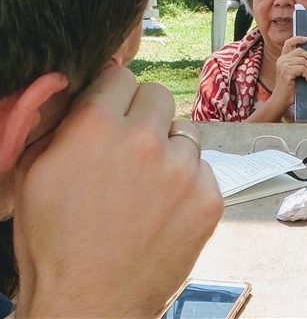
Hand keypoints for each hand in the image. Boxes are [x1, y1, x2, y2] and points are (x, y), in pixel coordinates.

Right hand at [13, 66, 223, 318]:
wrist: (89, 305)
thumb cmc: (53, 242)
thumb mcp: (34, 172)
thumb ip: (61, 120)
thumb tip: (79, 86)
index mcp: (96, 125)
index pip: (121, 76)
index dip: (114, 95)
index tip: (114, 111)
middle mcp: (144, 139)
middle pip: (157, 95)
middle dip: (143, 115)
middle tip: (131, 146)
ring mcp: (182, 169)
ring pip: (184, 131)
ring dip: (169, 149)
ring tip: (148, 185)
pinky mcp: (208, 196)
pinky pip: (204, 166)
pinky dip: (189, 181)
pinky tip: (166, 207)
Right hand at [269, 36, 306, 112]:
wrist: (281, 100)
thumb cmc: (290, 88)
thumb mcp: (294, 73)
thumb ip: (299, 64)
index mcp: (283, 58)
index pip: (289, 43)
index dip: (298, 39)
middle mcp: (282, 60)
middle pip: (300, 51)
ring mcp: (283, 65)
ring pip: (302, 61)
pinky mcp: (286, 72)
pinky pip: (302, 68)